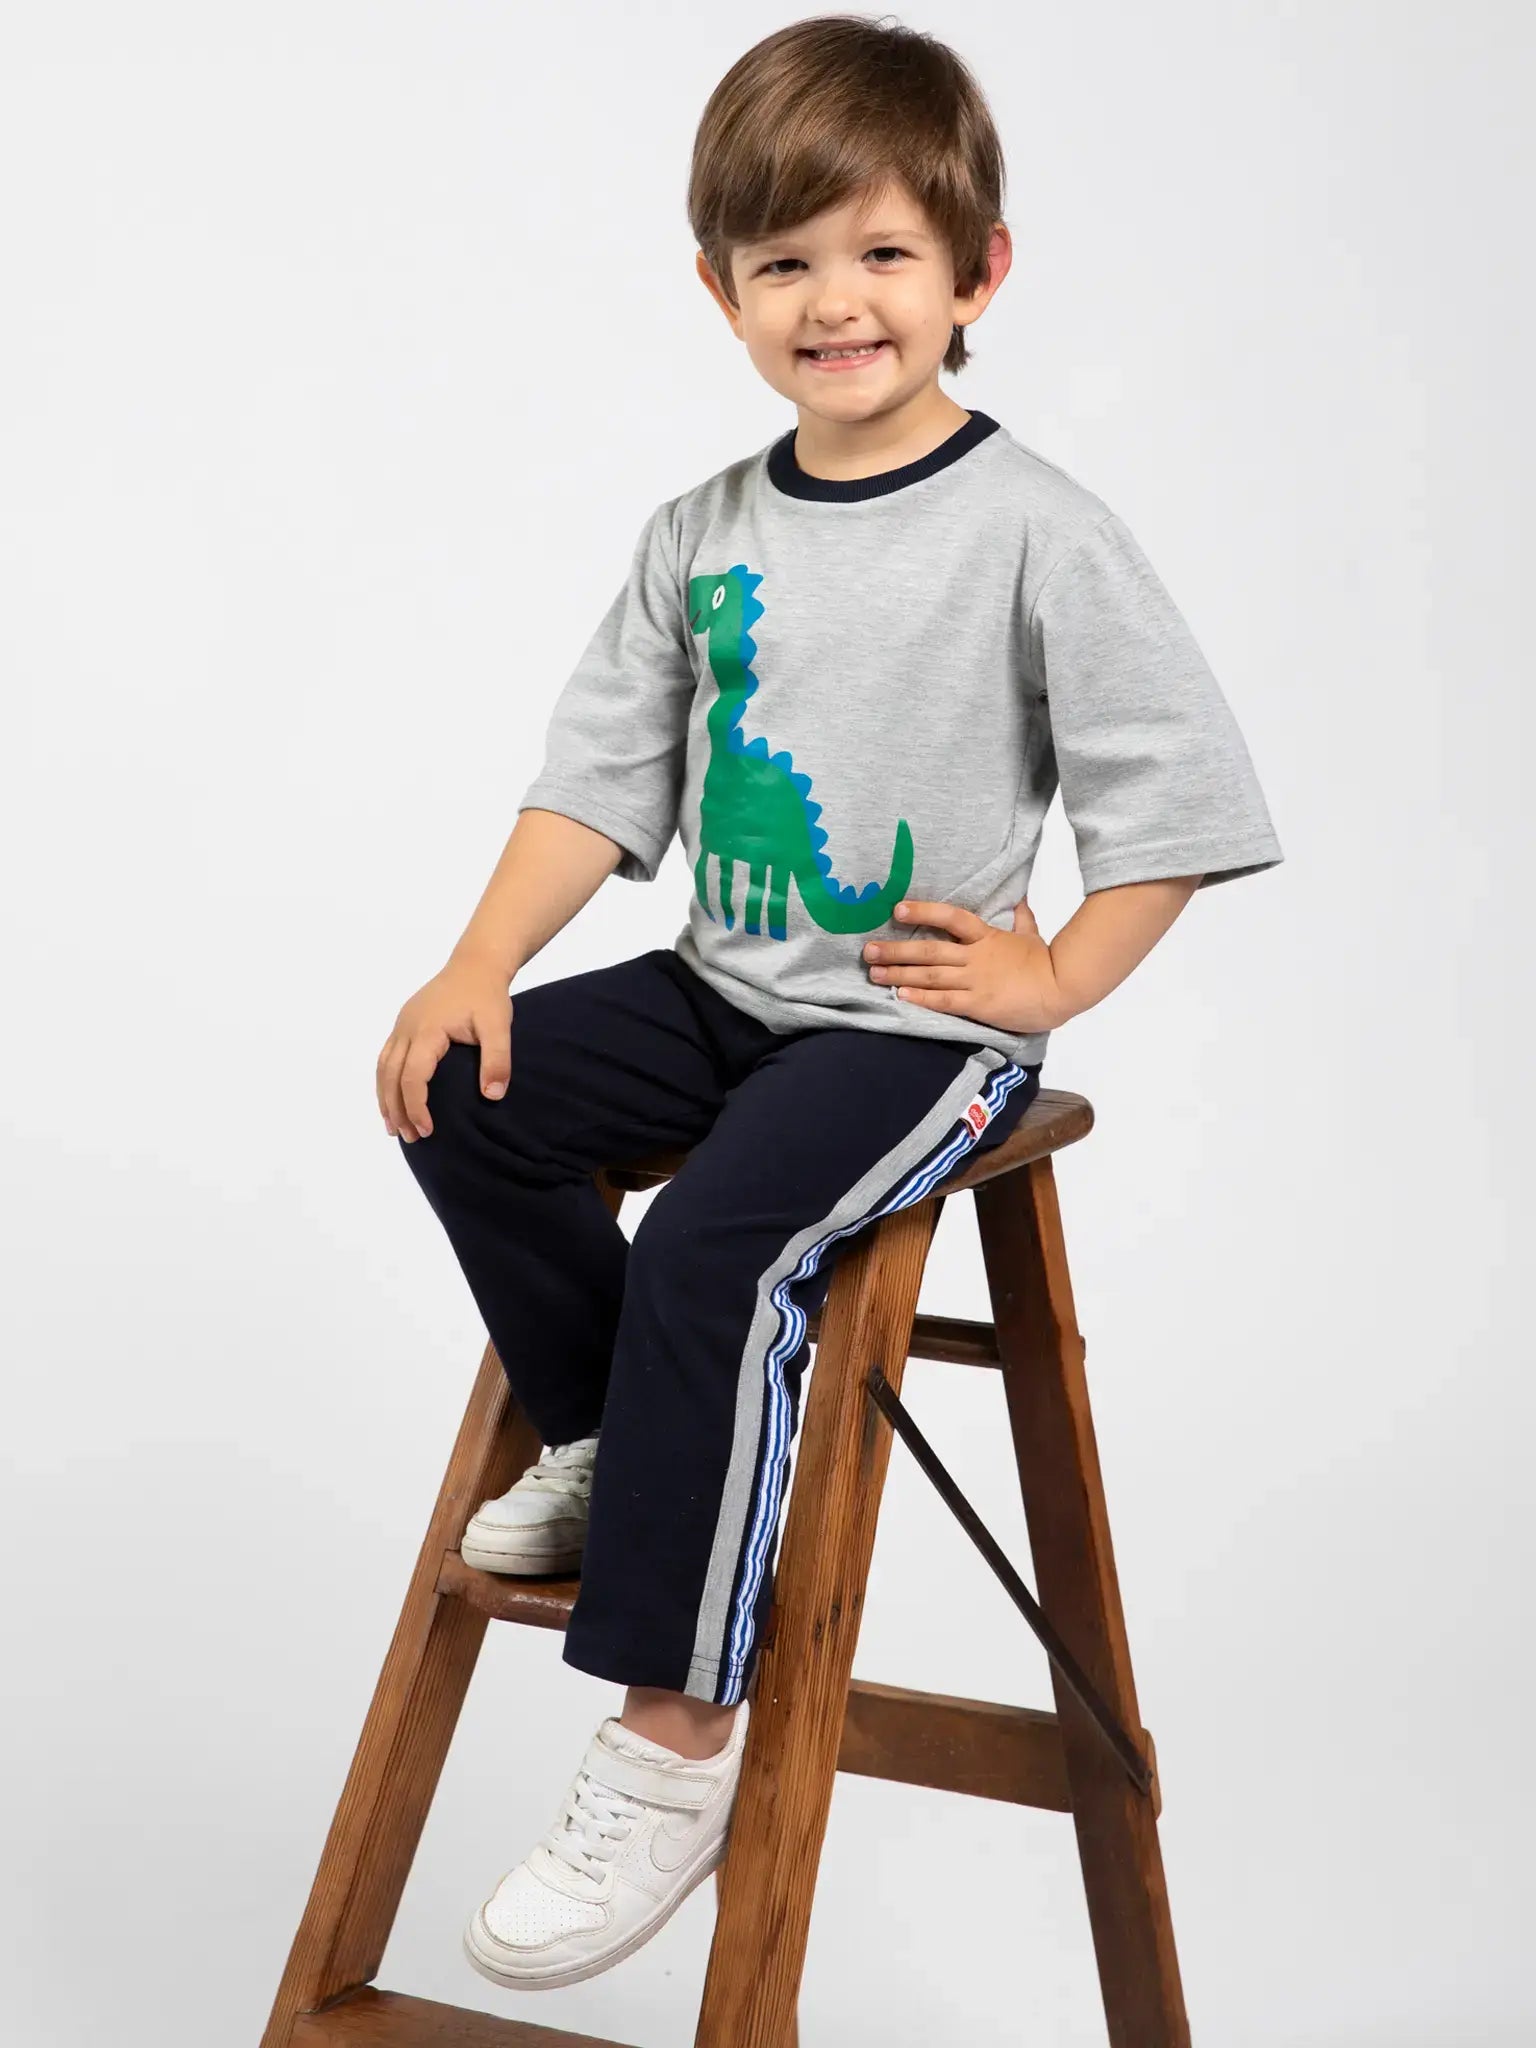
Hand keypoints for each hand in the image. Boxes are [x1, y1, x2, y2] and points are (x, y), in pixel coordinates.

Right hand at [376, 949, 512, 1142]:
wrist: (475, 964)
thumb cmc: (487, 995)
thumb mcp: (498, 1026)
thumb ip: (497, 1059)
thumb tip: (492, 1096)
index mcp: (427, 1030)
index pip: (413, 1077)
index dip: (417, 1107)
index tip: (428, 1130)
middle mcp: (407, 1028)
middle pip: (392, 1076)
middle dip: (398, 1110)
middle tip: (411, 1138)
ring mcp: (402, 1025)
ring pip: (383, 1068)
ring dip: (386, 1099)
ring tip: (393, 1128)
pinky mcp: (404, 1024)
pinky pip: (386, 1057)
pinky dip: (385, 1082)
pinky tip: (391, 1098)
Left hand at [862, 897, 1070, 1035]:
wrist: (1063, 988)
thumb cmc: (1047, 963)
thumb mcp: (1032, 935)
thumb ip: (1021, 918)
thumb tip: (1019, 899)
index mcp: (987, 936)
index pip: (951, 917)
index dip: (923, 911)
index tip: (897, 909)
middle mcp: (976, 956)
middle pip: (929, 949)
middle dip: (896, 950)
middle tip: (868, 951)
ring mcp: (976, 980)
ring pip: (931, 974)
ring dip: (900, 974)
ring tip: (874, 974)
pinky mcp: (978, 1004)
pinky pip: (944, 1000)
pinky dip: (921, 997)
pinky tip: (900, 995)